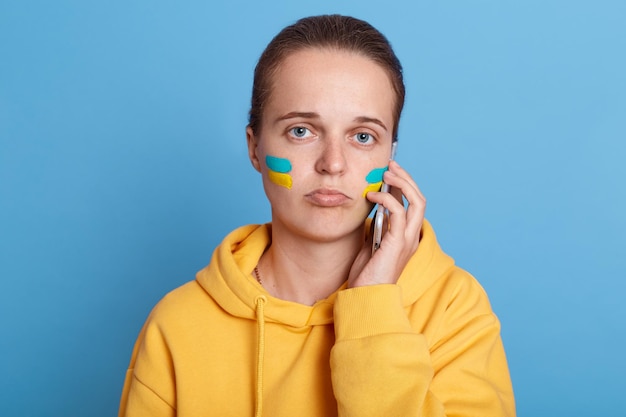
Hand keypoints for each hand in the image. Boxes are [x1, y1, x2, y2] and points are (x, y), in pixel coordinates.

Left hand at [347, 161, 425, 287]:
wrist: (366, 296)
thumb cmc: (366, 275)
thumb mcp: (370, 245)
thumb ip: (376, 228)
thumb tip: (373, 210)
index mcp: (406, 236)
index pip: (413, 204)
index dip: (405, 185)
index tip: (389, 172)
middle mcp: (411, 236)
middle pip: (419, 198)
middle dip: (406, 178)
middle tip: (390, 166)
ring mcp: (407, 240)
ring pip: (416, 202)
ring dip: (402, 183)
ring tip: (385, 173)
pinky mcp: (397, 243)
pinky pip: (398, 213)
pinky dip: (387, 199)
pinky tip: (373, 196)